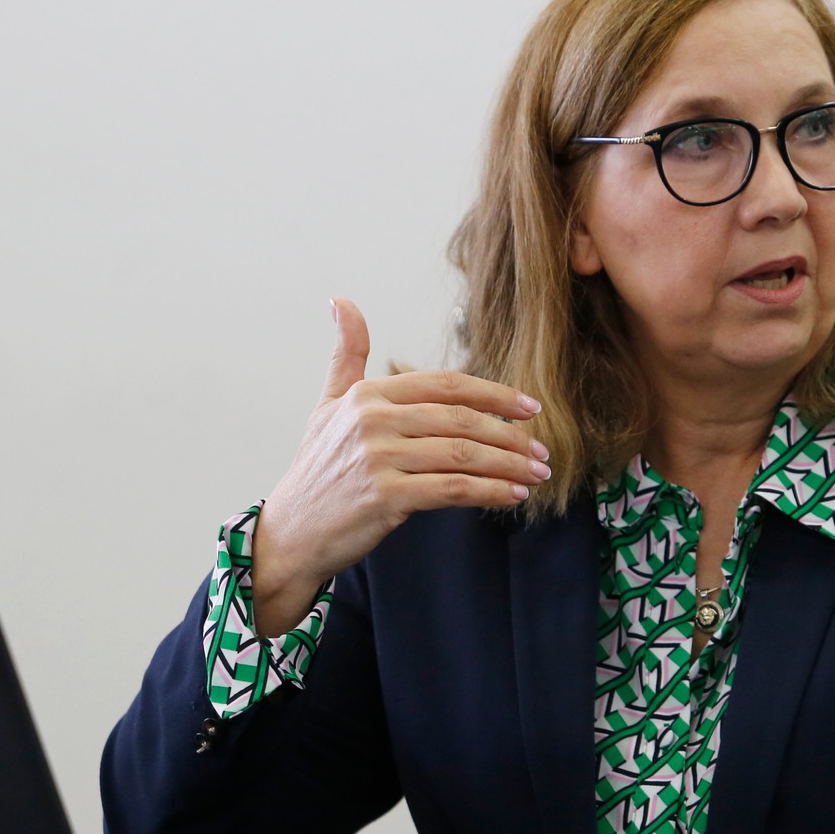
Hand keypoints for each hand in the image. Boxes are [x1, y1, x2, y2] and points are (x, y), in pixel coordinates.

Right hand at [249, 297, 547, 635]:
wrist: (291, 533)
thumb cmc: (317, 470)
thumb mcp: (327, 404)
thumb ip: (346, 354)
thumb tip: (342, 300)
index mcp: (369, 394)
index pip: (447, 385)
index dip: (494, 394)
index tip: (529, 408)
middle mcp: (373, 420)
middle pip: (462, 419)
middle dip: (511, 435)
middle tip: (542, 449)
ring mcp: (379, 458)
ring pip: (463, 454)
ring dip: (509, 465)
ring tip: (537, 474)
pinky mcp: (386, 497)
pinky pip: (453, 489)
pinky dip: (490, 491)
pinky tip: (512, 495)